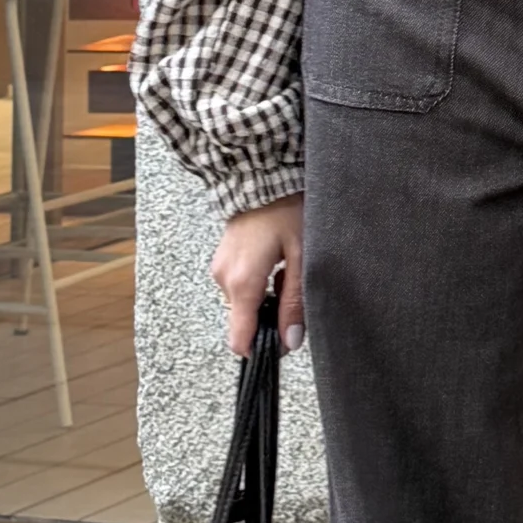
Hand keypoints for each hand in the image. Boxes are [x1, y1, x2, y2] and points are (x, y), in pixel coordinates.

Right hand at [211, 193, 305, 358]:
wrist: (263, 174)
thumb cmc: (286, 210)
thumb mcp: (301, 256)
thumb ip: (295, 301)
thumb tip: (291, 340)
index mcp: (242, 283)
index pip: (240, 339)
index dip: (263, 347)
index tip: (285, 340)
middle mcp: (224, 280)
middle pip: (247, 320)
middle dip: (273, 313)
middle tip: (294, 284)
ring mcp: (220, 269)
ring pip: (246, 303)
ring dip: (268, 296)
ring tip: (287, 267)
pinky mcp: (223, 261)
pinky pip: (241, 286)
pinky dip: (260, 283)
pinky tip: (275, 261)